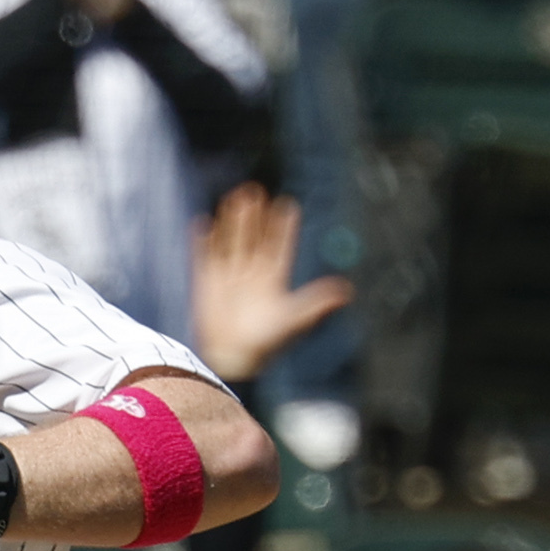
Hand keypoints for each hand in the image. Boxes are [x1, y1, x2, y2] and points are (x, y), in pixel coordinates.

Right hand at [191, 184, 352, 386]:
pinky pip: (204, 258)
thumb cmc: (266, 344)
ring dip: (234, 222)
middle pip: (255, 240)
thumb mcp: (295, 320)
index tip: (288, 206)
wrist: (233, 360)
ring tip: (236, 197)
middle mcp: (251, 277)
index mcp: (273, 282)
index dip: (284, 229)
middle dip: (256, 218)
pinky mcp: (206, 285)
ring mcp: (228, 280)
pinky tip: (203, 223)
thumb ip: (317, 304)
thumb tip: (346, 291)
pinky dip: (203, 242)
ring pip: (232, 243)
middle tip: (257, 191)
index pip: (280, 249)